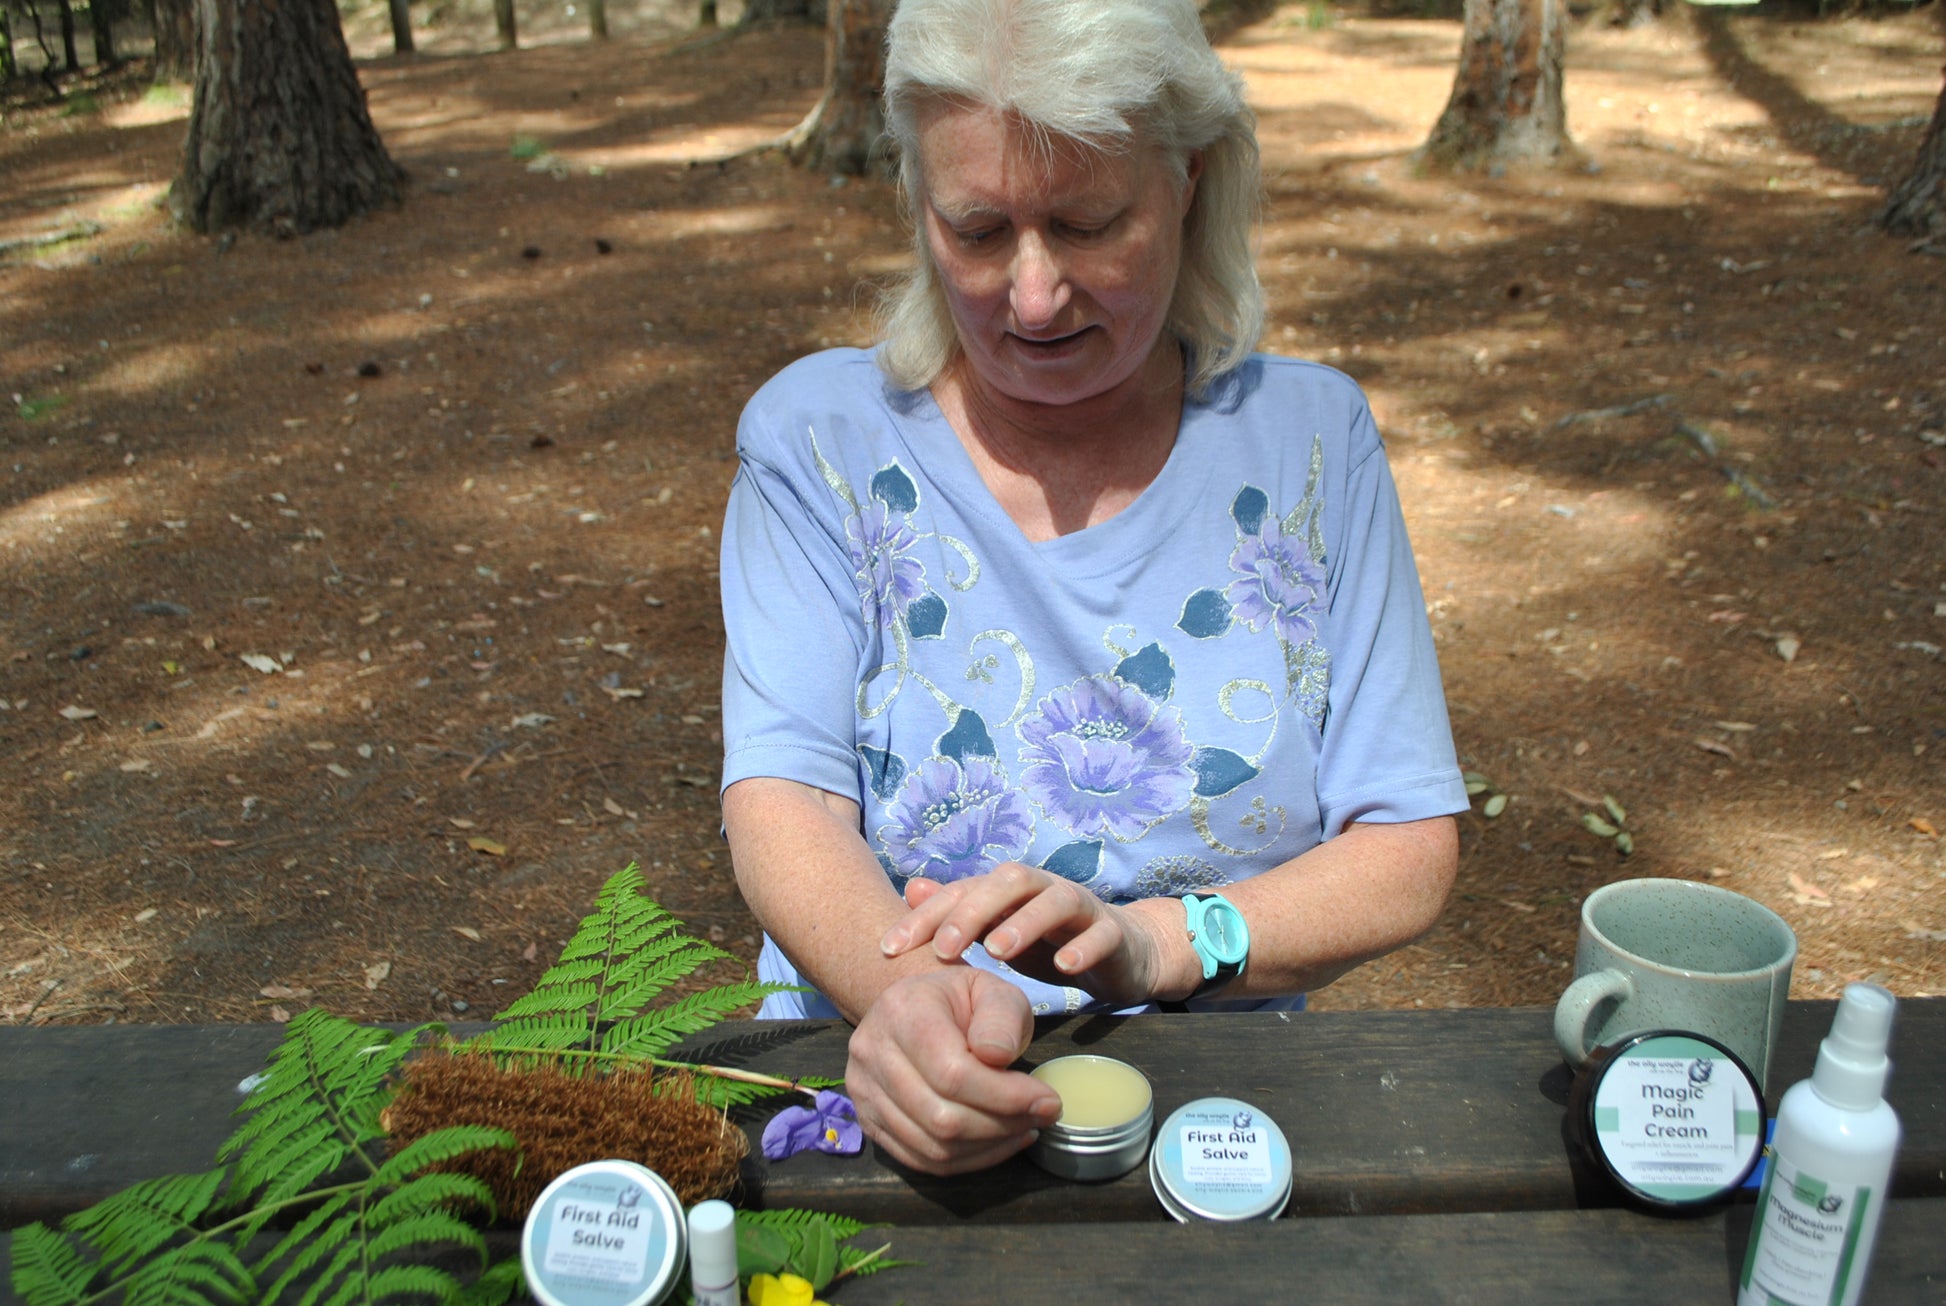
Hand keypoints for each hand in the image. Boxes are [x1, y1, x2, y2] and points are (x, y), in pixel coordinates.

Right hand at [845, 968, 1061, 1174]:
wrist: (919, 1008)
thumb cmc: (963, 1002)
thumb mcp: (993, 990)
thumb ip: (1002, 1017)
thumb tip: (996, 1057)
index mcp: (901, 1012)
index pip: (952, 1073)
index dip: (1006, 1096)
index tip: (1049, 1100)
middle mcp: (871, 1053)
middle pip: (941, 1117)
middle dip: (1002, 1125)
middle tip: (1042, 1116)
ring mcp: (864, 1092)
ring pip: (932, 1146)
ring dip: (989, 1146)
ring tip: (1024, 1127)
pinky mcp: (870, 1122)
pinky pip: (921, 1160)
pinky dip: (968, 1160)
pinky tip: (998, 1142)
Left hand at [881, 863, 1187, 1006]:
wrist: (1125, 952)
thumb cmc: (1050, 943)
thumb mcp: (1000, 929)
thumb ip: (960, 912)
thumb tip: (911, 886)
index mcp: (1010, 891)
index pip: (962, 891)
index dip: (925, 917)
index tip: (888, 948)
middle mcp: (1043, 888)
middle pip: (1008, 882)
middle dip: (973, 912)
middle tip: (945, 949)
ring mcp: (1082, 907)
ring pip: (1056, 900)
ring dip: (1025, 922)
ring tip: (997, 951)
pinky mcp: (1114, 933)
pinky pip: (1102, 934)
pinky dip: (1083, 948)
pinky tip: (1064, 969)